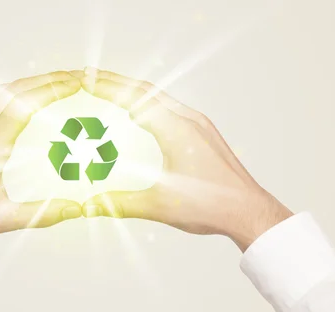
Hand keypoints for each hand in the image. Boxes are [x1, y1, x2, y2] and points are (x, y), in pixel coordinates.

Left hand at [0, 71, 83, 256]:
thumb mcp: (2, 218)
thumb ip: (41, 214)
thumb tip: (75, 209)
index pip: (24, 106)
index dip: (52, 90)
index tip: (74, 84)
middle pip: (14, 91)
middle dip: (47, 80)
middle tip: (73, 78)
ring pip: (1, 93)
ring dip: (30, 84)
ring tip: (54, 83)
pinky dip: (13, 95)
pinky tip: (24, 103)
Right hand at [80, 68, 292, 250]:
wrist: (249, 210)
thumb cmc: (213, 205)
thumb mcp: (159, 205)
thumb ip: (120, 203)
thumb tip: (89, 205)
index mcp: (177, 130)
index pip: (134, 98)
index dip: (106, 86)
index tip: (85, 79)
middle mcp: (189, 120)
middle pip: (145, 91)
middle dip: (114, 82)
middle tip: (89, 78)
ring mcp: (198, 125)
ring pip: (159, 97)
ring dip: (132, 91)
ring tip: (108, 89)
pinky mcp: (203, 134)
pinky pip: (170, 108)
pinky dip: (148, 104)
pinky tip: (139, 115)